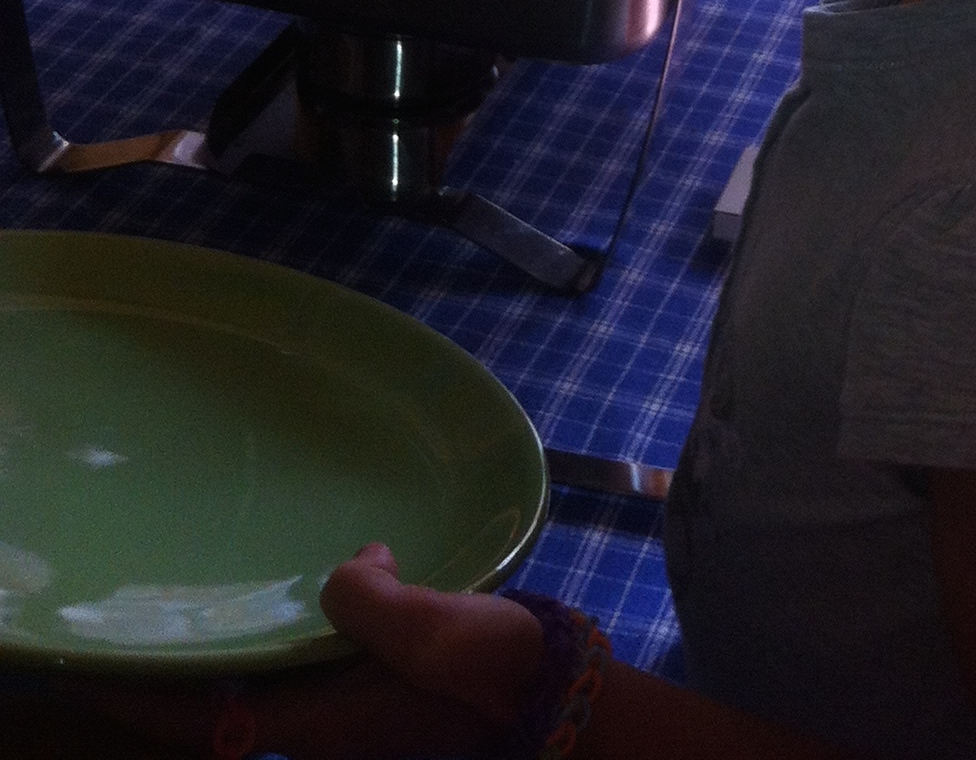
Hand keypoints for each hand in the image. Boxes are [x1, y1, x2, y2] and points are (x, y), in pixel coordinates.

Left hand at [96, 547, 542, 759]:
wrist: (555, 701)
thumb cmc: (490, 673)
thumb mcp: (430, 628)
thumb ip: (367, 598)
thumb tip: (349, 568)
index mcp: (315, 728)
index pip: (202, 719)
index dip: (142, 695)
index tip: (94, 662)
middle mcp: (318, 734)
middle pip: (226, 704)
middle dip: (183, 665)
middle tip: (149, 608)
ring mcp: (347, 719)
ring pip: (269, 682)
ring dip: (241, 645)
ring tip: (216, 590)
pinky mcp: (375, 696)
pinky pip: (311, 664)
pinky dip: (294, 631)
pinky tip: (324, 583)